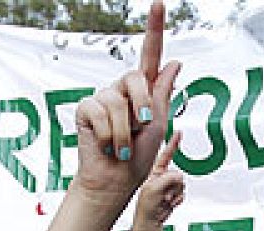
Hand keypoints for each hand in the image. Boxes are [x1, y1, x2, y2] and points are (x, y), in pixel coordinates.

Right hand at [70, 1, 179, 206]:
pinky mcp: (87, 109)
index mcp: (144, 91)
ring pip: (118, 102)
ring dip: (125, 132)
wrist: (115, 179)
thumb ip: (163, 93)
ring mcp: (103, 98)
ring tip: (121, 146)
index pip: (150, 54)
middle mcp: (123, 90)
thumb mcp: (159, 125)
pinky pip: (101, 113)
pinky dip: (109, 136)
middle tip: (141, 129)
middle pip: (136, 77)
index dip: (155, 28)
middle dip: (142, 107)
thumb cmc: (138, 156)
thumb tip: (176, 62)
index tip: (158, 3)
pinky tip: (106, 145)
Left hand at [129, 131, 184, 230]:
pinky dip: (177, 200)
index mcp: (154, 172)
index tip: (178, 132)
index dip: (173, 143)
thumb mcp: (153, 189)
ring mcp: (169, 186)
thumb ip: (168, 179)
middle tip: (164, 195)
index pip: (165, 154)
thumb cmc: (145, 207)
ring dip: (174, 194)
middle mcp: (162, 176)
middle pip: (178, 174)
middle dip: (173, 186)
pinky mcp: (174, 194)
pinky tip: (168, 203)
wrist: (150, 222)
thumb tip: (179, 177)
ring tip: (164, 200)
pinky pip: (183, 193)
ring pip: (182, 184)